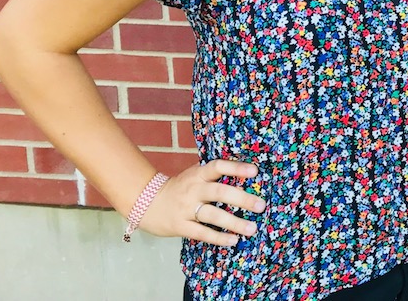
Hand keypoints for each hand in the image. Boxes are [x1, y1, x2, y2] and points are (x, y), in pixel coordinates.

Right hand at [139, 159, 265, 246]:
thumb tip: (247, 174)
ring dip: (234, 223)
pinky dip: (218, 237)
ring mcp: (186, 208)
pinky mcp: (180, 226)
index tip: (255, 172)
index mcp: (198, 174)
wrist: (147, 202)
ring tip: (252, 229)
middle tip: (261, 206)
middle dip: (242, 199)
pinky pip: (202, 233)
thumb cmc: (181, 188)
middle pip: (219, 192)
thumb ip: (214, 175)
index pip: (218, 166)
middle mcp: (193, 189)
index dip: (236, 168)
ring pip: (213, 215)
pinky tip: (233, 240)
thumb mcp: (194, 175)